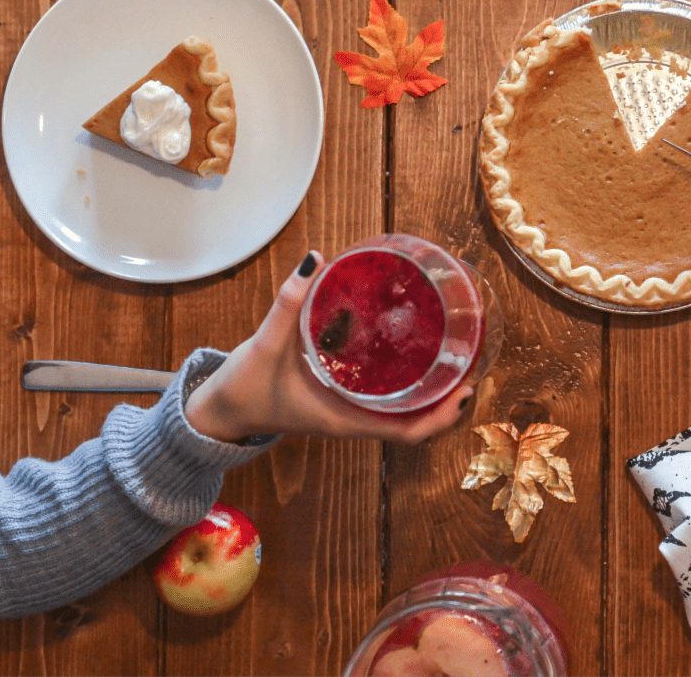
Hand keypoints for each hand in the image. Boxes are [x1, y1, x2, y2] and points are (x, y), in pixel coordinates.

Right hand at [184, 252, 470, 444]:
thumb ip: (288, 304)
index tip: (465, 389)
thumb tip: (314, 260)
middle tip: (471, 360)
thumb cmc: (243, 389)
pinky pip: (385, 396)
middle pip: (417, 419)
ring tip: (454, 353)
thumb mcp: (264, 346)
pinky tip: (412, 349)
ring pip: (404, 408)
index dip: (442, 416)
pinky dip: (406, 380)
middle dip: (448, 398)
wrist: (219, 412)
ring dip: (431, 389)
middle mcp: (354, 419)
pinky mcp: (342, 398)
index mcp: (345, 420)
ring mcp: (350, 411)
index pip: (408, 432)